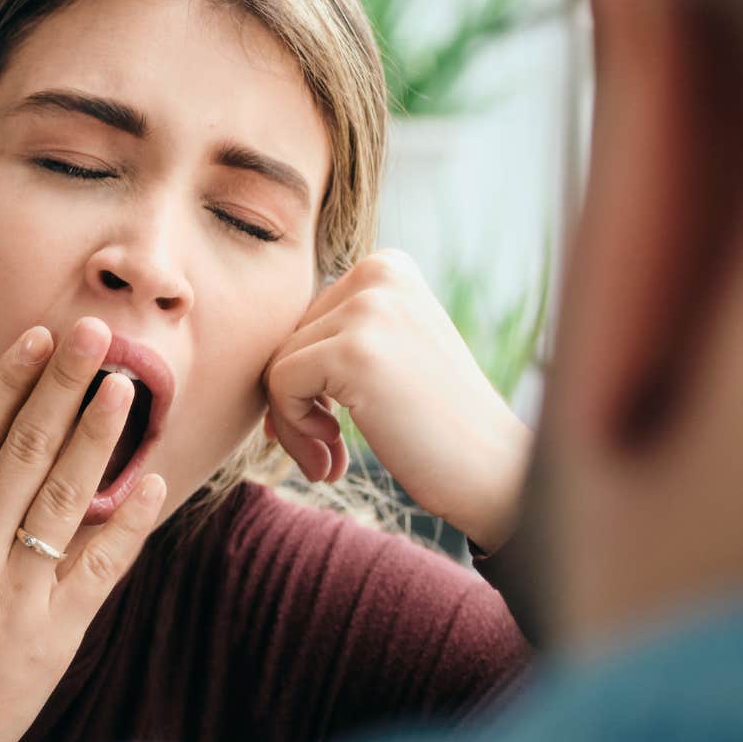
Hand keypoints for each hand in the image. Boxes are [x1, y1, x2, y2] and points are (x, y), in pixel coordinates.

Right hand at [0, 318, 168, 741]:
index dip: (8, 381)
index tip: (36, 337)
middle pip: (26, 450)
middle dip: (64, 385)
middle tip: (98, 333)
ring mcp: (14, 590)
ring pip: (65, 496)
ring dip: (99, 437)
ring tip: (128, 387)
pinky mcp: (53, 632)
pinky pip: (99, 567)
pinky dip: (129, 523)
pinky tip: (155, 483)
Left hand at [264, 250, 531, 551]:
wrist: (494, 474)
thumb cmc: (436, 426)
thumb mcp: (388, 355)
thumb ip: (331, 338)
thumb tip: (248, 350)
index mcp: (387, 267)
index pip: (302, 319)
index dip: (303, 379)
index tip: (330, 425)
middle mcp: (379, 273)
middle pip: (284, 338)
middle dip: (294, 404)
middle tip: (328, 450)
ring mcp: (369, 310)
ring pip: (276, 364)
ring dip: (292, 425)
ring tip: (329, 459)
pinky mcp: (354, 352)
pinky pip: (279, 385)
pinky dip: (292, 432)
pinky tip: (332, 460)